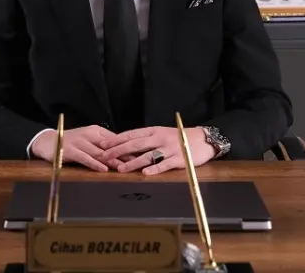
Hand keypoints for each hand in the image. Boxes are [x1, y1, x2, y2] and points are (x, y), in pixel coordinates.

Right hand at [30, 125, 134, 171]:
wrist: (47, 141)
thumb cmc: (70, 142)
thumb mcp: (88, 140)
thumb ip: (102, 145)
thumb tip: (122, 152)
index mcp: (96, 131)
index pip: (115, 139)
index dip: (128, 147)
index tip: (141, 154)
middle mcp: (89, 134)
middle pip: (110, 146)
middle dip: (124, 155)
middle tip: (137, 163)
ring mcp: (79, 142)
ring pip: (99, 152)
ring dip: (112, 161)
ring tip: (124, 168)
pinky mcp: (70, 150)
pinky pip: (85, 157)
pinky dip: (94, 163)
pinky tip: (103, 169)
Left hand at [98, 126, 216, 174]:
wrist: (202, 139)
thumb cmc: (179, 137)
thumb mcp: (161, 133)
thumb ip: (146, 139)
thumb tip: (126, 145)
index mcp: (154, 130)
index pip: (131, 134)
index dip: (116, 139)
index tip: (103, 144)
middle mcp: (159, 138)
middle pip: (136, 144)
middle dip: (118, 150)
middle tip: (104, 156)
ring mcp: (169, 148)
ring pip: (147, 155)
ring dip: (132, 163)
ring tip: (120, 168)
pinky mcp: (178, 159)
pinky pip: (164, 164)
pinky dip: (154, 169)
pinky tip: (145, 174)